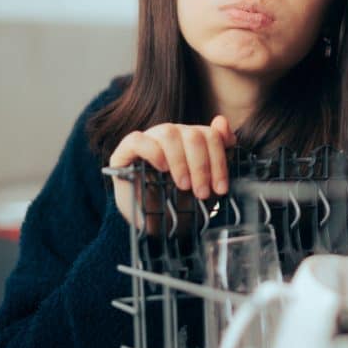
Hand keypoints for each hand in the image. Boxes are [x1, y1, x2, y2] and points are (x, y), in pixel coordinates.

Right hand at [108, 116, 236, 231]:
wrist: (156, 225)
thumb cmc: (182, 203)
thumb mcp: (208, 183)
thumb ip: (219, 152)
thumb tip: (222, 122)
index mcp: (192, 138)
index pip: (211, 135)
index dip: (219, 161)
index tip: (220, 188)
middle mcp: (171, 135)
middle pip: (193, 134)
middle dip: (202, 166)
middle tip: (202, 192)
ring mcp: (149, 140)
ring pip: (168, 133)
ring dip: (181, 161)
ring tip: (184, 185)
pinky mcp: (125, 152)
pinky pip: (137, 140)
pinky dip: (152, 152)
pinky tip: (162, 168)